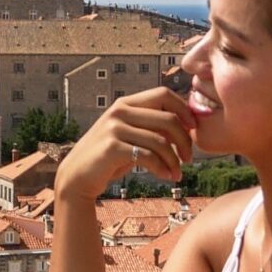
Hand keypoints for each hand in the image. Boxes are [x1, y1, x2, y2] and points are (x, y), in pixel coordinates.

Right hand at [53, 86, 199, 202]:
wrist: (77, 177)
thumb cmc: (109, 158)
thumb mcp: (129, 136)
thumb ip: (150, 127)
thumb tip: (186, 126)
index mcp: (126, 103)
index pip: (163, 94)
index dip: (183, 110)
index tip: (193, 130)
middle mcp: (119, 111)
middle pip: (168, 118)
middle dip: (185, 140)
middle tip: (189, 159)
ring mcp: (114, 128)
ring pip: (160, 140)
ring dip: (174, 160)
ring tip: (177, 174)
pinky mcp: (111, 147)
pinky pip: (148, 156)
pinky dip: (162, 168)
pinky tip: (166, 177)